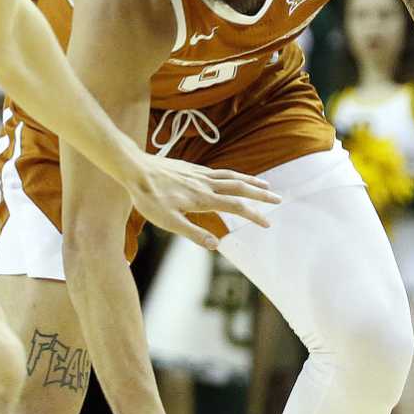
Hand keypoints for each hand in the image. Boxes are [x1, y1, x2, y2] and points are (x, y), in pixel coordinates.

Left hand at [124, 154, 279, 250]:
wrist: (136, 169)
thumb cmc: (149, 198)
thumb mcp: (168, 222)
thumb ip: (193, 234)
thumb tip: (216, 245)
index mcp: (203, 199)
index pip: (236, 207)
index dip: (253, 215)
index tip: (267, 223)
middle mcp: (205, 184)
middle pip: (240, 187)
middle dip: (260, 194)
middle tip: (278, 199)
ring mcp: (200, 174)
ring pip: (231, 176)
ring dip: (250, 181)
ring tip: (264, 185)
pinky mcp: (192, 168)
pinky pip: (219, 171)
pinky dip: (233, 175)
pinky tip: (232, 178)